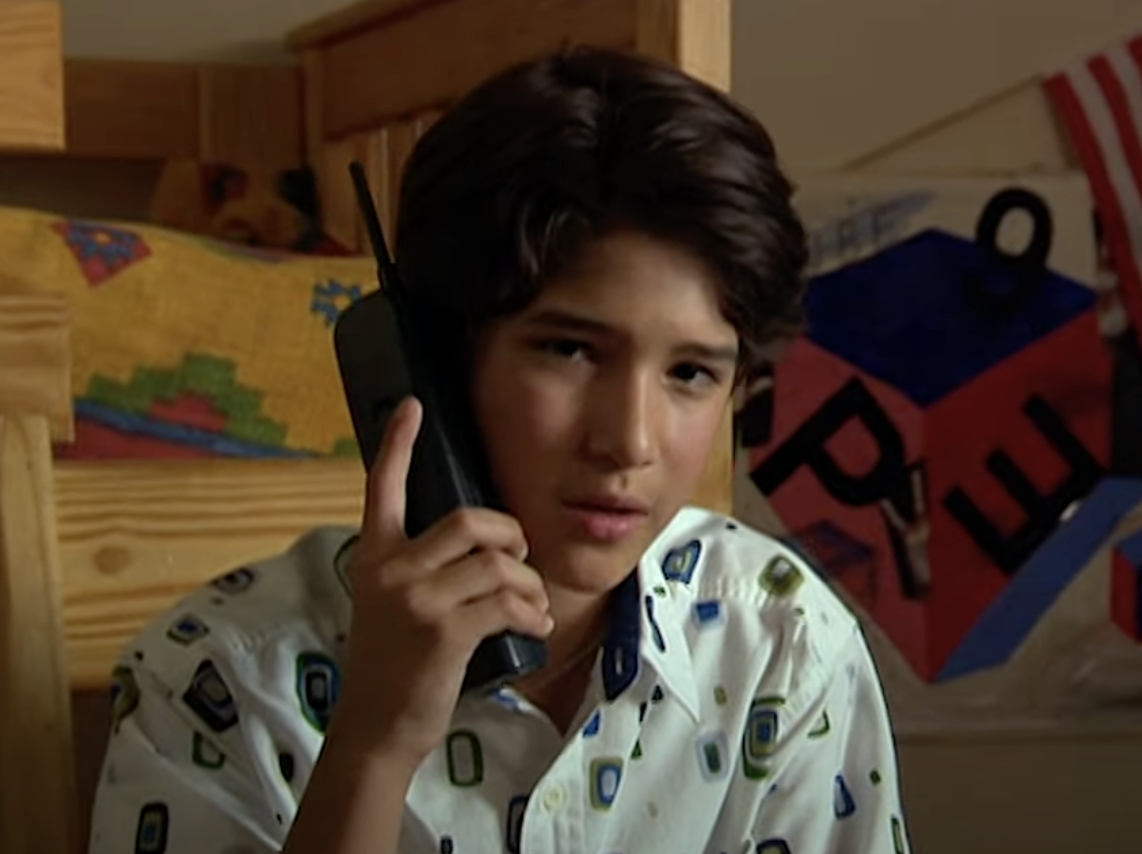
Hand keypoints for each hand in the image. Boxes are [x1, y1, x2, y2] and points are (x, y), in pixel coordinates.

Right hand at [331, 397, 552, 767]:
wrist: (377, 727)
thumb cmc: (393, 664)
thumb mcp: (391, 604)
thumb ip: (422, 568)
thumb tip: (486, 547)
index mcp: (375, 556)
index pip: (381, 487)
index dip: (398, 444)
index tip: (411, 405)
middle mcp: (391, 569)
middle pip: (470, 520)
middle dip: (511, 536)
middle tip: (520, 559)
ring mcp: (416, 598)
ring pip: (498, 564)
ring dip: (528, 585)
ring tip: (533, 606)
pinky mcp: (443, 630)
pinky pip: (506, 602)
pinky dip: (531, 613)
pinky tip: (535, 628)